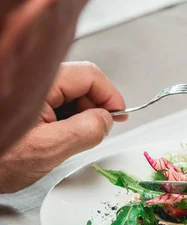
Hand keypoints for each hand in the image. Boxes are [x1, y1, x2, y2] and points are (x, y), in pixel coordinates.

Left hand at [0, 62, 127, 193]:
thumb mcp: (49, 149)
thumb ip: (85, 131)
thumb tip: (107, 120)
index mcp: (41, 84)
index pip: (90, 75)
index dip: (110, 95)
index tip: (121, 115)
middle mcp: (36, 84)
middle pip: (81, 83)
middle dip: (96, 107)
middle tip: (102, 131)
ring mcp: (31, 95)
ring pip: (70, 96)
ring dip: (82, 116)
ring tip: (77, 141)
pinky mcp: (28, 107)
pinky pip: (57, 107)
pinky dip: (68, 121)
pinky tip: (62, 139)